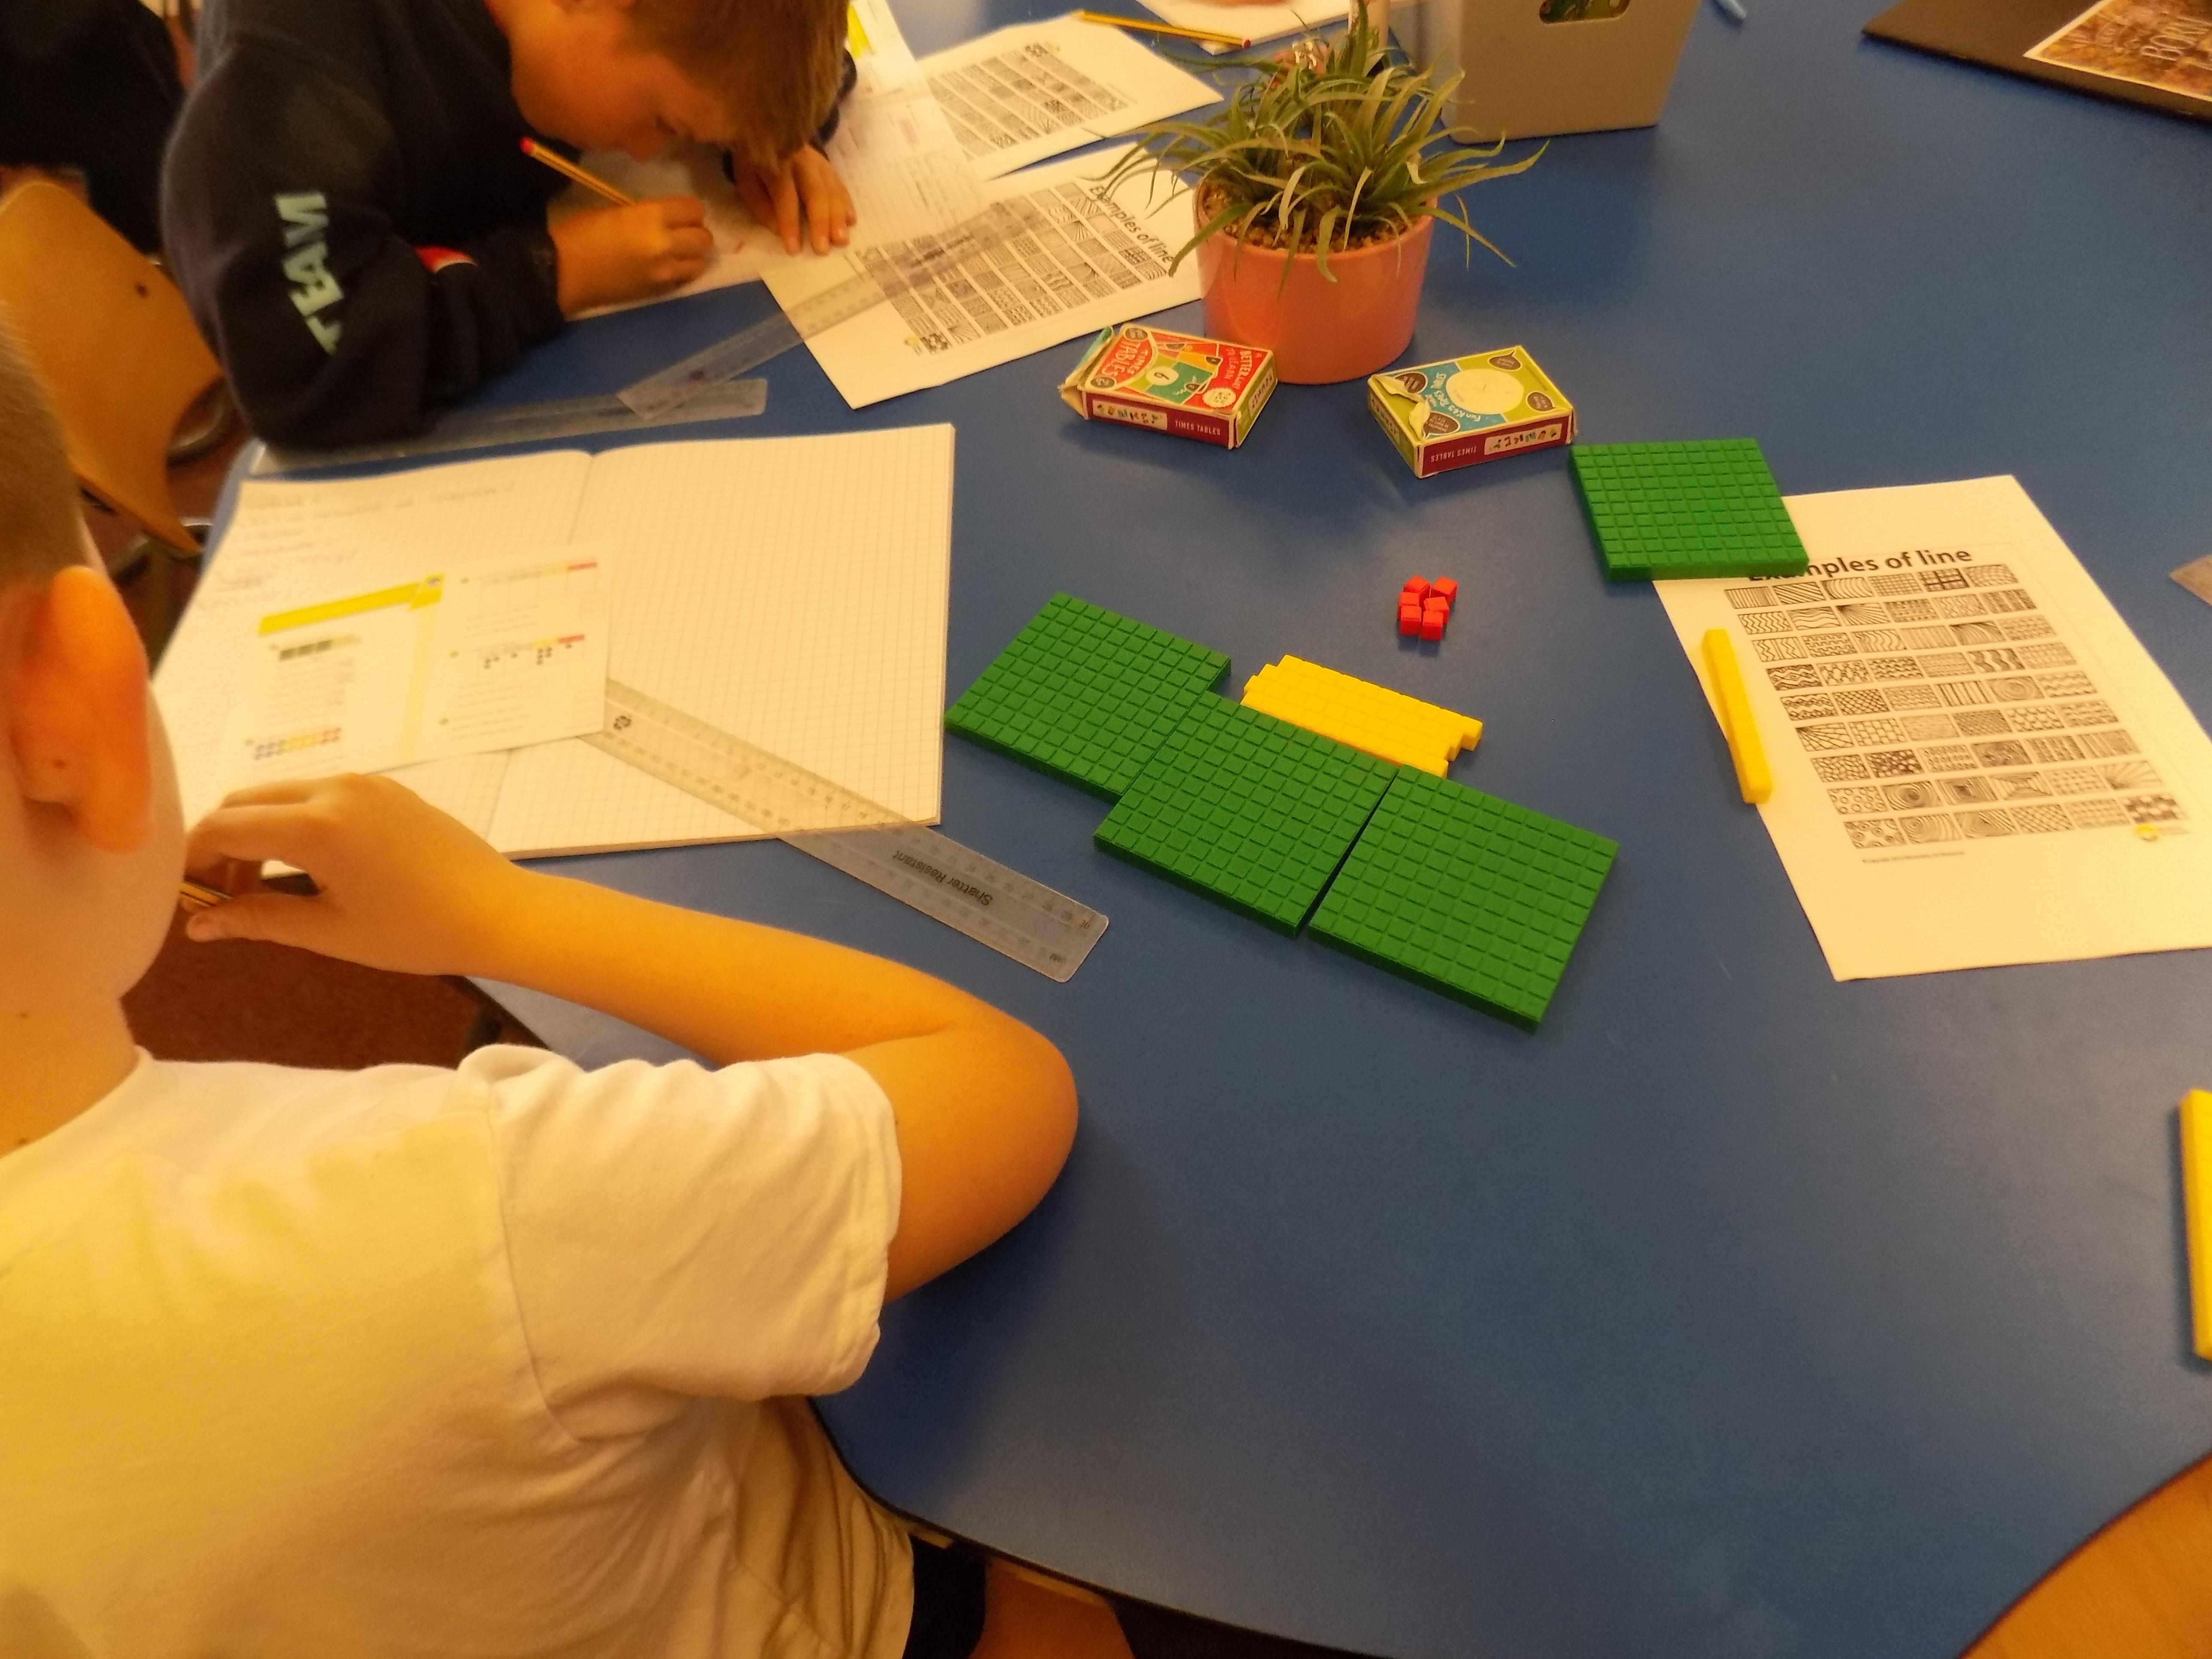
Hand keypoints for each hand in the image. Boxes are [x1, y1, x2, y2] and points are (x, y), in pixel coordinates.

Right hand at [181, 774, 531, 976]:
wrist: (500, 912)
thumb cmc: (417, 931)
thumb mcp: (329, 931)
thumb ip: (258, 919)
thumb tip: (199, 926)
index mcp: (316, 824)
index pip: (222, 827)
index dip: (191, 861)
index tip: (185, 896)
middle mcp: (335, 788)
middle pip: (244, 802)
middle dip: (219, 845)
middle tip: (219, 897)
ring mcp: (363, 783)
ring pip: (279, 795)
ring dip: (255, 833)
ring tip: (258, 889)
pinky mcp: (384, 788)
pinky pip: (317, 795)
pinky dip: (292, 822)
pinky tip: (301, 867)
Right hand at [549, 197, 711, 313]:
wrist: (564, 272)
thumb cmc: (582, 233)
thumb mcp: (617, 211)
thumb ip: (648, 214)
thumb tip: (668, 218)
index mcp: (652, 216)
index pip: (694, 209)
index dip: (691, 211)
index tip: (682, 213)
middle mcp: (665, 244)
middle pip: (704, 238)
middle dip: (696, 233)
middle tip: (681, 233)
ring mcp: (665, 271)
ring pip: (700, 262)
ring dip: (692, 256)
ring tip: (677, 253)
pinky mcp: (660, 291)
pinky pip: (684, 279)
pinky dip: (681, 272)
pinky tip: (666, 268)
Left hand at [735, 146, 855, 255]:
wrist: (769, 133)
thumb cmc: (755, 166)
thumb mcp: (748, 184)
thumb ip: (761, 207)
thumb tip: (780, 231)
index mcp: (776, 163)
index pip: (785, 195)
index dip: (789, 222)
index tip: (794, 249)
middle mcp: (801, 160)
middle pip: (815, 192)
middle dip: (820, 222)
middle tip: (823, 249)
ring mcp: (818, 161)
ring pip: (832, 189)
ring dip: (838, 217)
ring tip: (841, 240)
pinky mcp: (829, 165)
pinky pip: (840, 185)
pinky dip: (846, 203)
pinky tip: (851, 220)